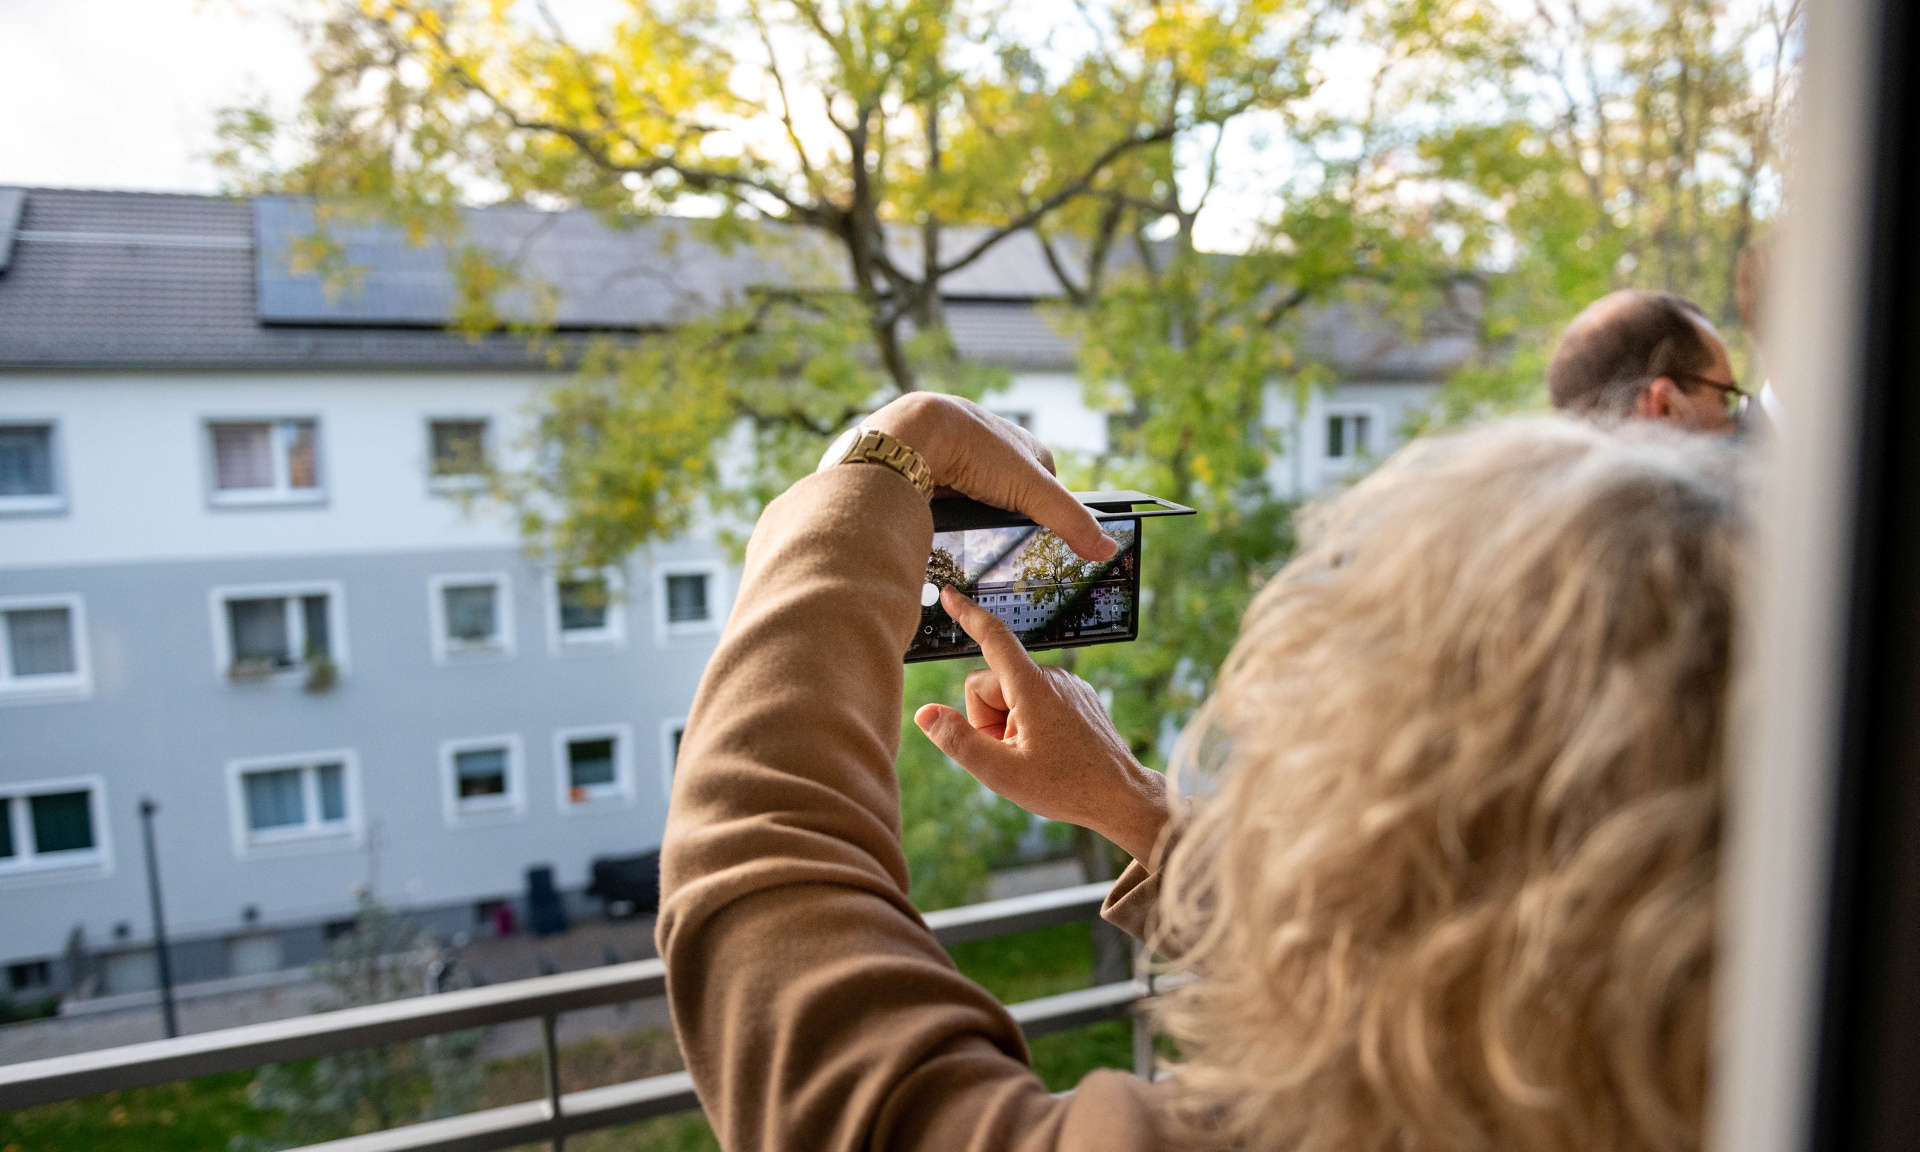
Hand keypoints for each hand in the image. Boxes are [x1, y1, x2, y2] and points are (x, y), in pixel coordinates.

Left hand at [863, 393, 1115, 560]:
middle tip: (1008, 550)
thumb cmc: (976, 448)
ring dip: (977, 522)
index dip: (1051, 516)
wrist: (912, 437)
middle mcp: (994, 452)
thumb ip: (1070, 520)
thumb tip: (1108, 548)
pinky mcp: (936, 475)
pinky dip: (951, 519)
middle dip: (1010, 522)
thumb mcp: (1032, 489)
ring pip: (979, 503)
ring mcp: (963, 463)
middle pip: (1013, 499)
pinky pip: (950, 505)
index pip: (1051, 488)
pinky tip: (947, 532)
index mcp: (1025, 448)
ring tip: (973, 545)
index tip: (1052, 543)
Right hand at [912, 588, 1170, 864]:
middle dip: (986, 719)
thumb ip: (958, 740)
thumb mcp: (1001, 773)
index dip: (966, 614)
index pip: (992, 637)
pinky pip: (1035, 700)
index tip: (948, 594)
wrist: (1121, 796)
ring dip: (1008, 724)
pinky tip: (1048, 751)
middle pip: (990, 684)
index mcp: (1032, 686)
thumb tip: (925, 714)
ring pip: (1011, 695)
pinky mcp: (1078, 697)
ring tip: (1032, 756)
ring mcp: (1067, 686)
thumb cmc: (1065, 787)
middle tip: (1009, 754)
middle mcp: (1051, 676)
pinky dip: (1028, 722)